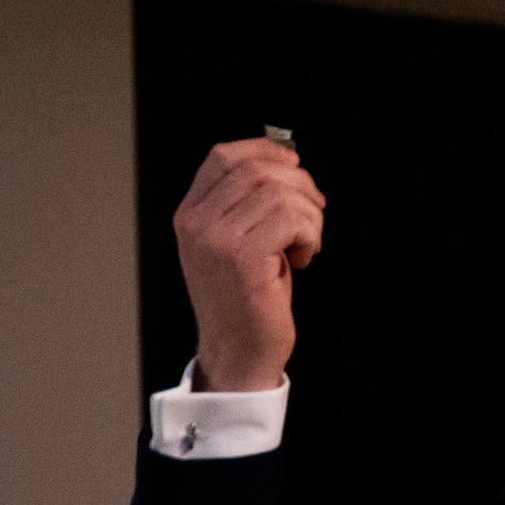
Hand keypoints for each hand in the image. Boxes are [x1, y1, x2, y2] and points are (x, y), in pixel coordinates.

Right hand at [172, 137, 325, 391]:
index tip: (294, 165)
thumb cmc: (247, 301)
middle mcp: (197, 224)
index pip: (224, 157)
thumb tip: (286, 163)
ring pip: (280, 193)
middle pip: (257, 169)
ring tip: (305, 244)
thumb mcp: (237, 243)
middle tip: (314, 212)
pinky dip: (311, 235)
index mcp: (190, 215)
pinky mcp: (242, 258)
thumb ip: (248, 204)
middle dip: (299, 185)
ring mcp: (215, 240)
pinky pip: (292, 219)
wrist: (240, 353)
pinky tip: (303, 258)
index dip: (266, 151)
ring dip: (309, 217)